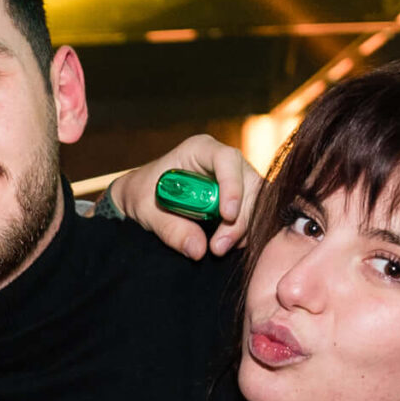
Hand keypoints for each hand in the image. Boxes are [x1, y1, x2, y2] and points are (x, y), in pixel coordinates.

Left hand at [103, 134, 262, 260]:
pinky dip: (243, 233)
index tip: (227, 216)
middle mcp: (224, 161)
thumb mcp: (147, 212)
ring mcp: (235, 180)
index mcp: (200, 150)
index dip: (232, 186)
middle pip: (249, 183)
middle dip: (241, 218)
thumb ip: (171, 229)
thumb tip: (198, 250)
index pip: (226, 159)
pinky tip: (223, 244)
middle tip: (219, 247)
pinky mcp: (240, 199)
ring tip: (217, 248)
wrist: (145, 199)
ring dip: (243, 229)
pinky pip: (253, 215)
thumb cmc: (143, 195)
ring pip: (256, 202)